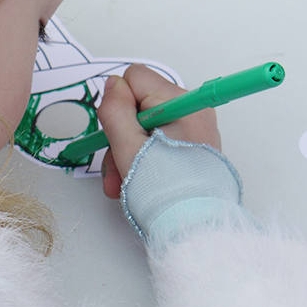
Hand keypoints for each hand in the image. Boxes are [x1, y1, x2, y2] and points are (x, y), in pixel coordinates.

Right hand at [97, 64, 222, 199]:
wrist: (194, 229)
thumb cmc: (166, 193)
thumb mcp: (128, 147)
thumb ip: (115, 110)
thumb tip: (113, 84)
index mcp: (182, 105)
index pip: (135, 78)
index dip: (118, 104)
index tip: (119, 134)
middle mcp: (193, 111)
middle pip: (138, 105)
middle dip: (120, 134)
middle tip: (117, 165)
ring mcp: (194, 130)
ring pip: (144, 126)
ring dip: (127, 152)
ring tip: (123, 183)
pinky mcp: (192, 146)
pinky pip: (157, 141)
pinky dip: (143, 158)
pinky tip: (134, 182)